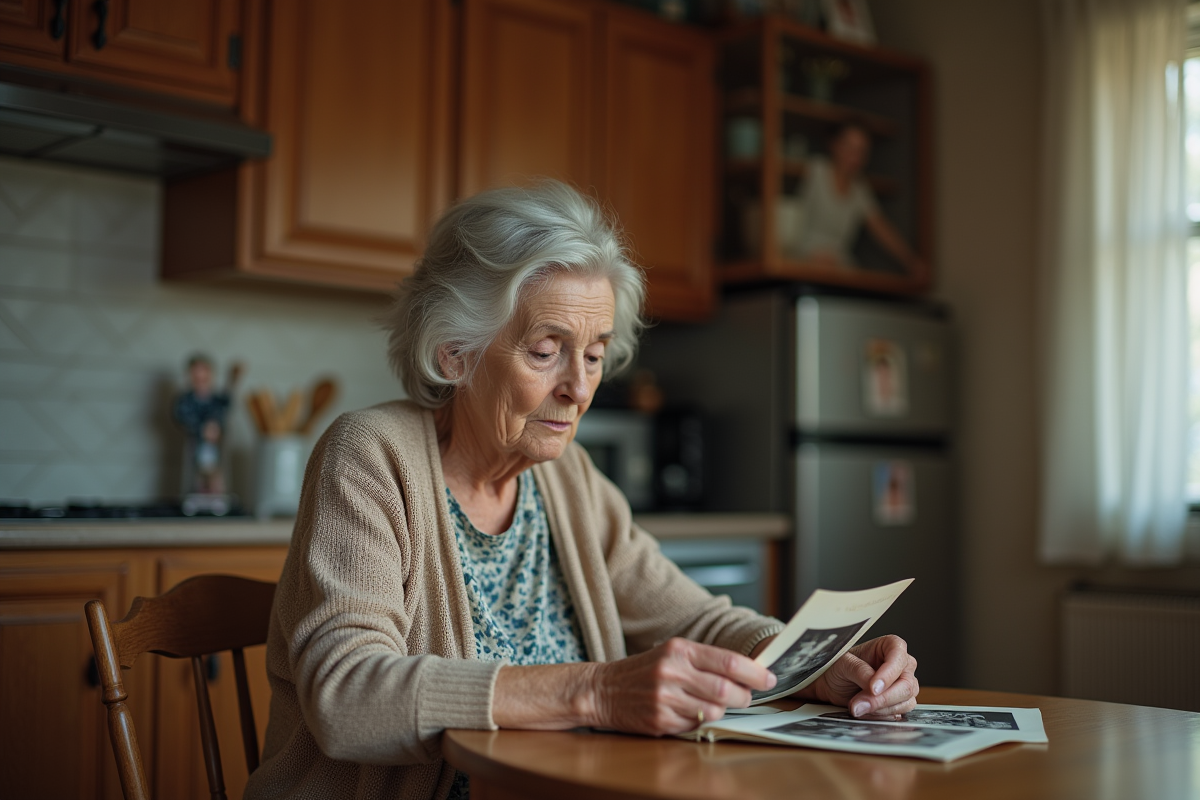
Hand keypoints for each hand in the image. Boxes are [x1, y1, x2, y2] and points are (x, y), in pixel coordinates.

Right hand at [589, 638, 776, 735]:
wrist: (603, 689)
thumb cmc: (645, 670)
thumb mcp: (673, 652)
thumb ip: (707, 660)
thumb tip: (749, 672)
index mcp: (679, 649)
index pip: (729, 662)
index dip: (755, 673)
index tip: (769, 678)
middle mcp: (672, 672)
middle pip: (727, 690)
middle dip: (744, 696)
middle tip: (746, 696)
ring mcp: (665, 699)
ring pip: (714, 712)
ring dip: (721, 711)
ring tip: (711, 703)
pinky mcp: (660, 721)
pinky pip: (695, 726)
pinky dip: (700, 721)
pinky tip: (689, 712)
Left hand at [803, 635, 917, 718]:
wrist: (832, 686)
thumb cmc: (839, 668)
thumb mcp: (843, 663)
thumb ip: (860, 671)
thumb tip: (874, 687)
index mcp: (891, 646)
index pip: (898, 657)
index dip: (888, 674)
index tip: (873, 688)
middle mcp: (902, 665)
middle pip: (906, 685)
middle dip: (882, 698)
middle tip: (858, 704)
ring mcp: (904, 685)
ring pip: (905, 702)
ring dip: (879, 709)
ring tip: (857, 707)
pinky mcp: (901, 703)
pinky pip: (899, 714)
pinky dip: (880, 716)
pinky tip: (865, 712)